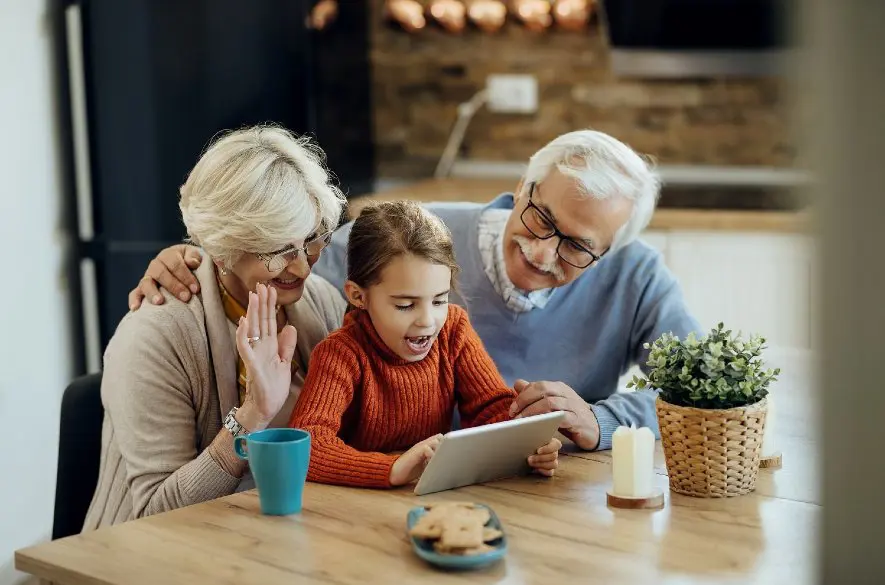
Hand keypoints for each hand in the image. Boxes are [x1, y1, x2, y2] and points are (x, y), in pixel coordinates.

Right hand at [128, 244, 202, 309]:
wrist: (181, 265)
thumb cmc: (189, 262)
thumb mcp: (193, 255)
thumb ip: (194, 256)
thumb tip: (192, 262)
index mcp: (168, 255)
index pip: (175, 264)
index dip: (186, 276)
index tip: (196, 289)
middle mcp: (155, 265)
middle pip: (161, 274)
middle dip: (174, 286)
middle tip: (186, 297)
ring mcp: (148, 277)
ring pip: (146, 283)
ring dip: (152, 292)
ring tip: (160, 301)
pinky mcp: (142, 289)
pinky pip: (135, 293)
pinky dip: (134, 300)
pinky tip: (136, 309)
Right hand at [235, 283, 297, 423]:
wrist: (266, 408)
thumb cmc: (273, 388)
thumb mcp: (285, 363)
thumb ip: (286, 345)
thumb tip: (290, 326)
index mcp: (270, 346)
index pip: (270, 321)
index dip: (270, 305)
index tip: (270, 288)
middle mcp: (261, 348)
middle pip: (261, 321)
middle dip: (261, 303)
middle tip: (261, 284)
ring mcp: (254, 355)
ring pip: (252, 330)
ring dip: (252, 313)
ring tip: (252, 296)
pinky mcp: (251, 365)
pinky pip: (245, 348)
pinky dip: (243, 335)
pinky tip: (244, 322)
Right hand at [389, 434, 443, 485]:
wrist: (394, 472)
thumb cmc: (410, 470)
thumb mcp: (426, 465)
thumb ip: (434, 461)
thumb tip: (448, 465)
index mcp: (427, 447)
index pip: (441, 439)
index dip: (447, 446)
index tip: (449, 456)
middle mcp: (423, 444)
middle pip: (440, 437)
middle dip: (445, 447)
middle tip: (445, 458)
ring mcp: (419, 447)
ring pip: (436, 441)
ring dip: (440, 450)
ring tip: (440, 461)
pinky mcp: (415, 453)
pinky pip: (427, 448)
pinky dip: (432, 455)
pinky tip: (432, 464)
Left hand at [510, 380, 599, 450]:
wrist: (595, 427)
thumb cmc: (570, 415)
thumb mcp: (553, 402)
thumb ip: (535, 393)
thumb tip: (517, 383)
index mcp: (559, 387)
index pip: (538, 385)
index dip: (523, 395)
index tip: (512, 409)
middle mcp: (565, 393)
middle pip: (542, 390)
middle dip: (525, 401)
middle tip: (513, 414)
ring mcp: (573, 406)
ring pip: (550, 403)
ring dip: (532, 412)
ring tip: (522, 422)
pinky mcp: (577, 420)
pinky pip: (561, 418)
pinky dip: (547, 421)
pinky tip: (537, 428)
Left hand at [528, 437, 561, 476]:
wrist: (523, 452)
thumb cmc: (528, 443)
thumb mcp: (531, 439)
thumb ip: (533, 438)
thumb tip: (530, 436)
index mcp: (552, 442)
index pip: (557, 444)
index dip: (548, 448)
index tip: (538, 450)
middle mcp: (554, 452)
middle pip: (554, 456)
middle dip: (540, 458)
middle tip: (529, 458)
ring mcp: (553, 462)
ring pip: (554, 464)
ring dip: (541, 464)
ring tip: (530, 463)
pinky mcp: (549, 470)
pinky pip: (550, 472)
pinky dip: (543, 471)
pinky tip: (535, 469)